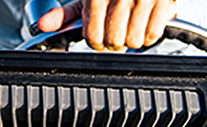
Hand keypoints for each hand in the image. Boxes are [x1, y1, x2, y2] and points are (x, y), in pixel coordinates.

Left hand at [37, 0, 176, 50]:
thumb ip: (65, 13)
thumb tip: (43, 26)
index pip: (93, 38)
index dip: (96, 40)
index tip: (99, 34)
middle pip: (114, 42)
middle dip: (114, 40)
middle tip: (116, 29)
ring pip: (133, 41)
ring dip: (131, 37)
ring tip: (131, 23)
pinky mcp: (164, 2)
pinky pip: (153, 35)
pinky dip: (149, 34)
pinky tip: (144, 22)